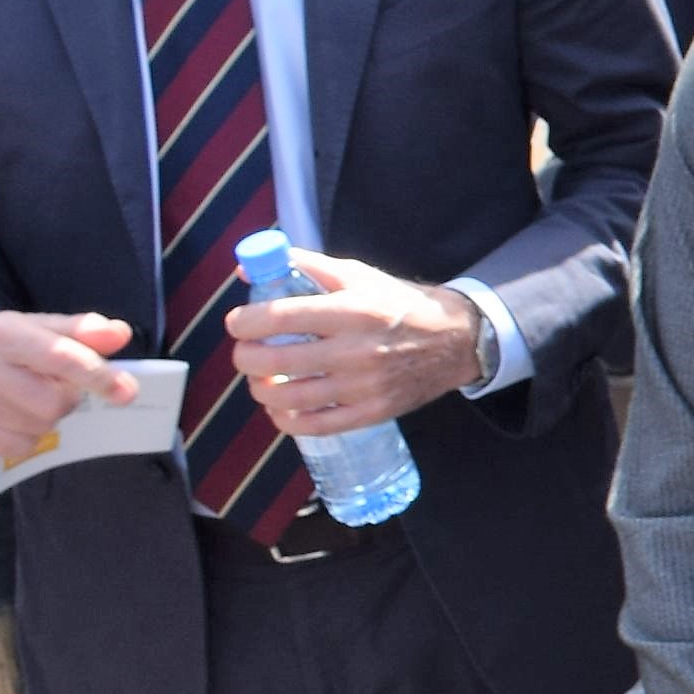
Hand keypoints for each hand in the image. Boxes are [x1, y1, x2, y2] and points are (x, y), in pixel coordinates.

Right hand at [0, 307, 135, 461]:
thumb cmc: (2, 342)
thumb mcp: (39, 326)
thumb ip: (81, 330)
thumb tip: (120, 334)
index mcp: (1, 333)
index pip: (59, 357)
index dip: (98, 376)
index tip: (126, 391)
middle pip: (52, 403)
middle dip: (66, 398)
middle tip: (55, 387)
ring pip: (38, 427)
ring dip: (47, 417)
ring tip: (30, 397)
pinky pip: (19, 447)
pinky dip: (28, 435)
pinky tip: (14, 415)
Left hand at [221, 249, 484, 436]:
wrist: (456, 341)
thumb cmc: (399, 304)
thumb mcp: (358, 274)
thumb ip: (304, 267)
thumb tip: (249, 270)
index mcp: (352, 310)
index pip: (279, 317)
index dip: (244, 322)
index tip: (238, 323)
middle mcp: (356, 350)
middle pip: (274, 360)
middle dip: (245, 357)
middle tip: (247, 351)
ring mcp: (363, 387)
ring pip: (288, 397)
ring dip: (260, 388)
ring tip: (261, 379)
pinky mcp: (371, 413)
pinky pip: (314, 426)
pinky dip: (285, 419)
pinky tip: (280, 408)